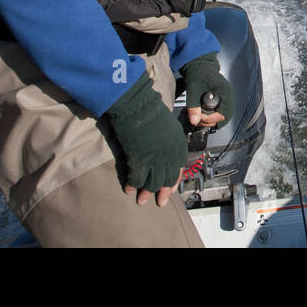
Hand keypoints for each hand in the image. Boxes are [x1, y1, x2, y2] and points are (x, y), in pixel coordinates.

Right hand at [104, 71, 188, 206]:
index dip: (174, 181)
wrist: (138, 104)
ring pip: (152, 182)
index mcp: (178, 145)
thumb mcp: (167, 126)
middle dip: (163, 192)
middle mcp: (169, 154)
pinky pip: (137, 178)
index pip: (179, 169)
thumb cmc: (149, 110)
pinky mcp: (140, 159)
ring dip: (146, 193)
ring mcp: (155, 158)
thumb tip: (162, 152)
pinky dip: (132, 185)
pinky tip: (128, 189)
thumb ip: (167, 142)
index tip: (170, 188)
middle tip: (160, 202)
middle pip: (168, 179)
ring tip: (141, 201)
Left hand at [180, 53, 233, 126]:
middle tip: (200, 120)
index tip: (199, 118)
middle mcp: (228, 95)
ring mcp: (226, 96)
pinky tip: (203, 113)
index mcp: (225, 92)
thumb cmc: (198, 73)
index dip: (211, 119)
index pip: (223, 114)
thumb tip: (194, 121)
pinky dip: (213, 115)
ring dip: (212, 119)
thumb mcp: (193, 90)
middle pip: (226, 117)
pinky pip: (221, 110)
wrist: (199, 64)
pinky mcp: (222, 97)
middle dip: (212, 122)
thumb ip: (193, 106)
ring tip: (200, 118)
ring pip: (224, 115)